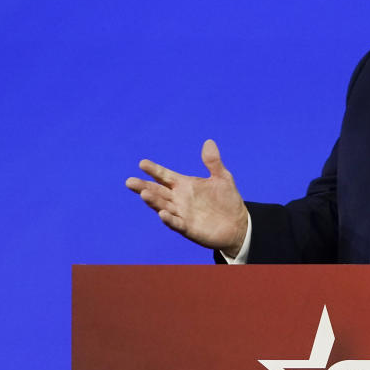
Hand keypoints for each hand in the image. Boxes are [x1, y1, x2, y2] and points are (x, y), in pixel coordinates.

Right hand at [125, 139, 248, 256]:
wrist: (238, 224)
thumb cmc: (228, 200)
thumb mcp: (222, 178)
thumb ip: (213, 162)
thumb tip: (209, 142)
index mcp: (184, 185)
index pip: (165, 176)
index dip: (154, 170)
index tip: (142, 163)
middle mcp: (179, 199)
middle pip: (157, 191)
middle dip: (144, 186)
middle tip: (130, 181)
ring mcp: (182, 214)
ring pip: (163, 206)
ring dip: (153, 201)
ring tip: (144, 193)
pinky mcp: (188, 228)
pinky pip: (176, 223)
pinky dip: (169, 219)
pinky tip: (163, 214)